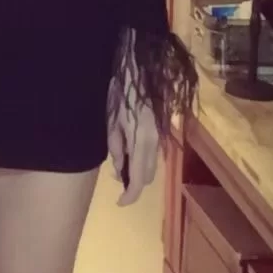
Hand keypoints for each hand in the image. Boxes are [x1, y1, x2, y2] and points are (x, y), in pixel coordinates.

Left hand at [107, 79, 160, 207]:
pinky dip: (144, 161)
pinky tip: (131, 153)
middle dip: (135, 184)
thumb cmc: (120, 93)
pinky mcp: (161, 130)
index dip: (131, 195)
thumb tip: (120, 171)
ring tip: (123, 166)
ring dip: (140, 172)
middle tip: (119, 181)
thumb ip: (117, 149)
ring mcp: (160, 136)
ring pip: (153, 166)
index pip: (140, 179)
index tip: (120, 203)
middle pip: (149, 176)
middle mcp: (155, 143)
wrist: (140, 70)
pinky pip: (154, 154)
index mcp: (141, 142)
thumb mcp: (112, 122)